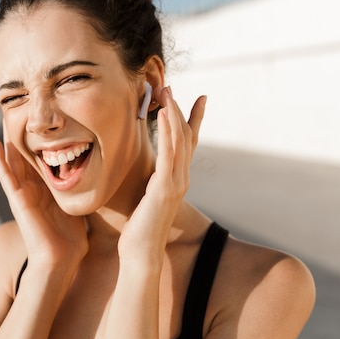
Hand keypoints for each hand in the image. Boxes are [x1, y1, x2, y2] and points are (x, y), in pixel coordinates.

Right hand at [0, 132, 87, 269]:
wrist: (61, 260)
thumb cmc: (70, 239)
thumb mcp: (77, 207)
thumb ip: (81, 194)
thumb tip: (98, 182)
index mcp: (46, 191)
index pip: (40, 160)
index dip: (39, 142)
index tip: (40, 122)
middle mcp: (32, 190)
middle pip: (24, 157)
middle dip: (21, 137)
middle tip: (18, 112)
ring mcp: (22, 194)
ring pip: (12, 162)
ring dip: (7, 142)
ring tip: (3, 120)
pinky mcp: (17, 200)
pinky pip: (6, 176)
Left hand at [118, 87, 205, 262]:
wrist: (141, 253)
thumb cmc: (139, 227)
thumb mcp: (146, 197)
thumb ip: (151, 181)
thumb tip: (148, 170)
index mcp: (177, 179)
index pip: (189, 143)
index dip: (194, 119)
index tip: (200, 98)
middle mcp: (181, 178)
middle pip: (185, 136)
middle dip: (180, 109)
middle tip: (171, 86)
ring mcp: (176, 183)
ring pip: (178, 140)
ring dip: (173, 114)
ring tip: (167, 92)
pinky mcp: (165, 188)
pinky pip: (168, 154)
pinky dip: (169, 131)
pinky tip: (164, 113)